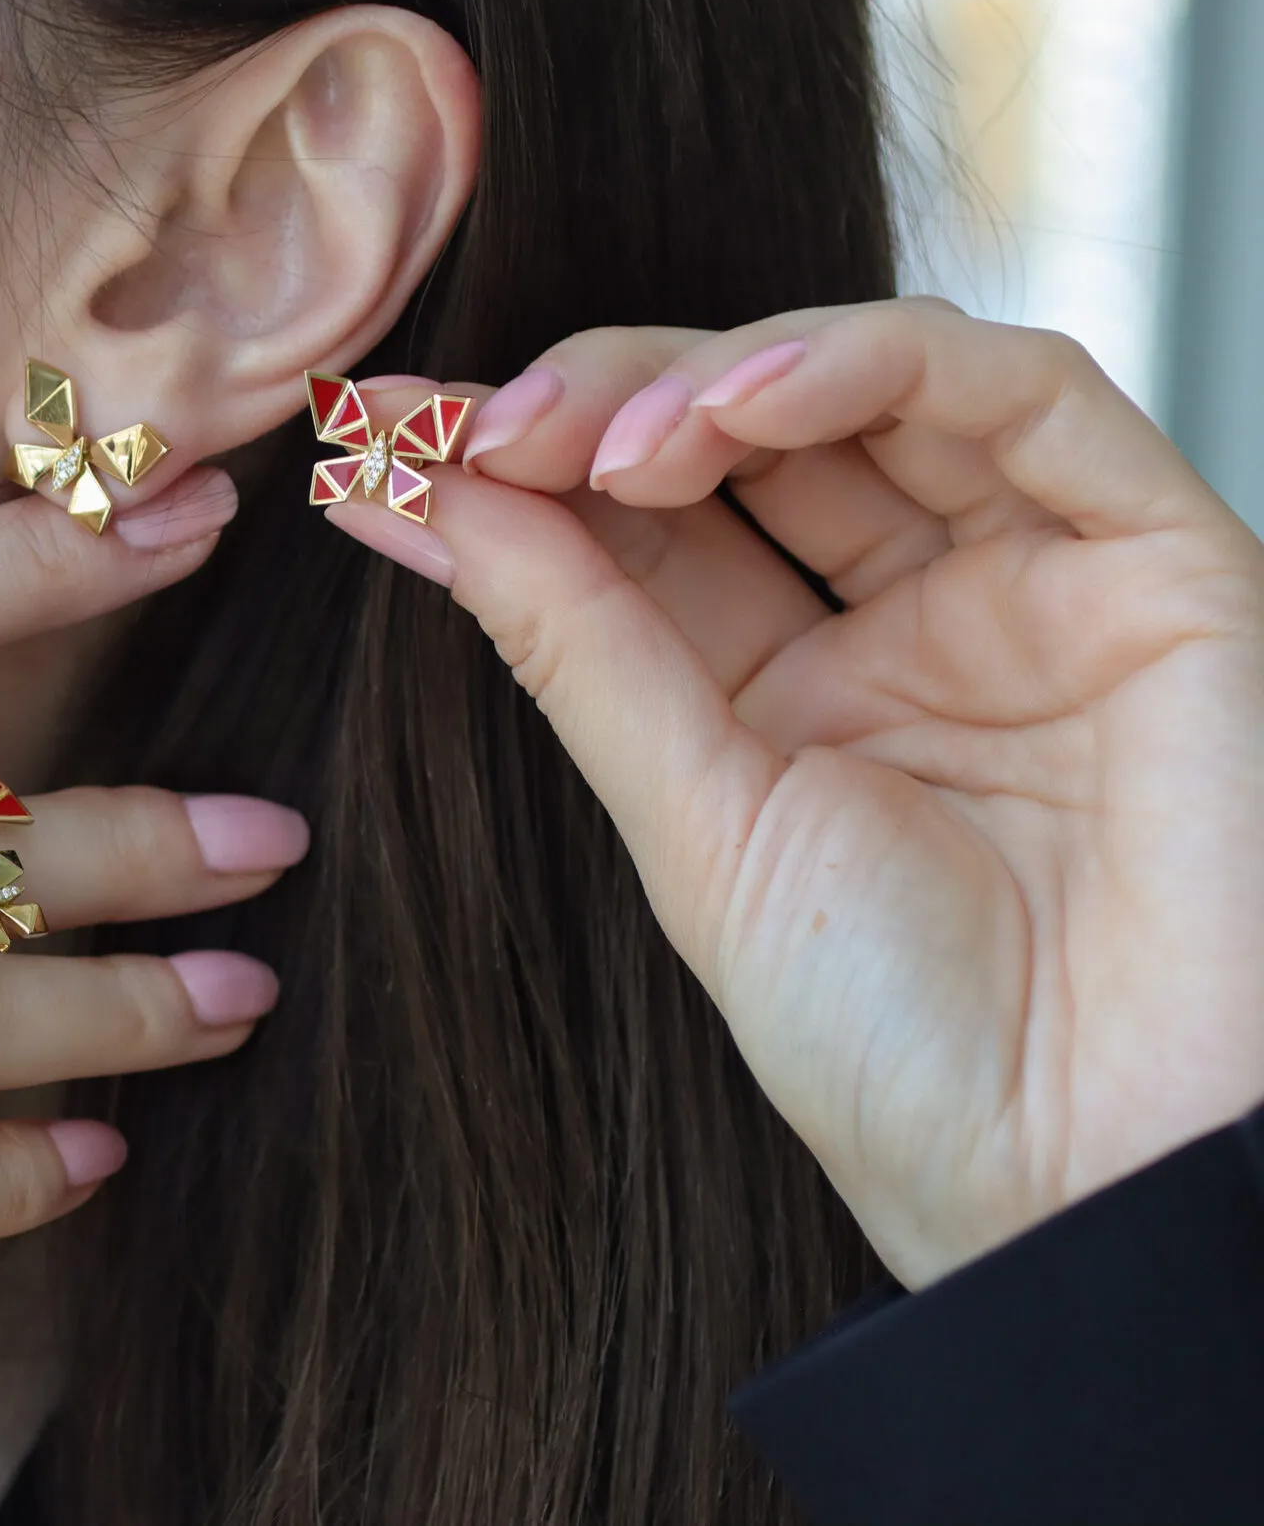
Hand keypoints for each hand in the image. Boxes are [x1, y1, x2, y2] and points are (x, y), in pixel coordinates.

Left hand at [332, 300, 1263, 1288]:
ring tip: (603, 442)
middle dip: (600, 402)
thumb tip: (421, 495)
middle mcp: (910, 619)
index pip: (646, 522)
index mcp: (791, 690)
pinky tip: (746, 400)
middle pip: (744, 428)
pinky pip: (1028, 396)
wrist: (1086, 1180)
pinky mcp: (1160, 560)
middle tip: (478, 429)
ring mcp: (1034, 581)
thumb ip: (578, 646)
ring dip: (716, 373)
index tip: (382, 436)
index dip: (517, 463)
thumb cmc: (899, 1044)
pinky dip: (877, 361)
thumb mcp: (698, 827)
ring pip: (873, 380)